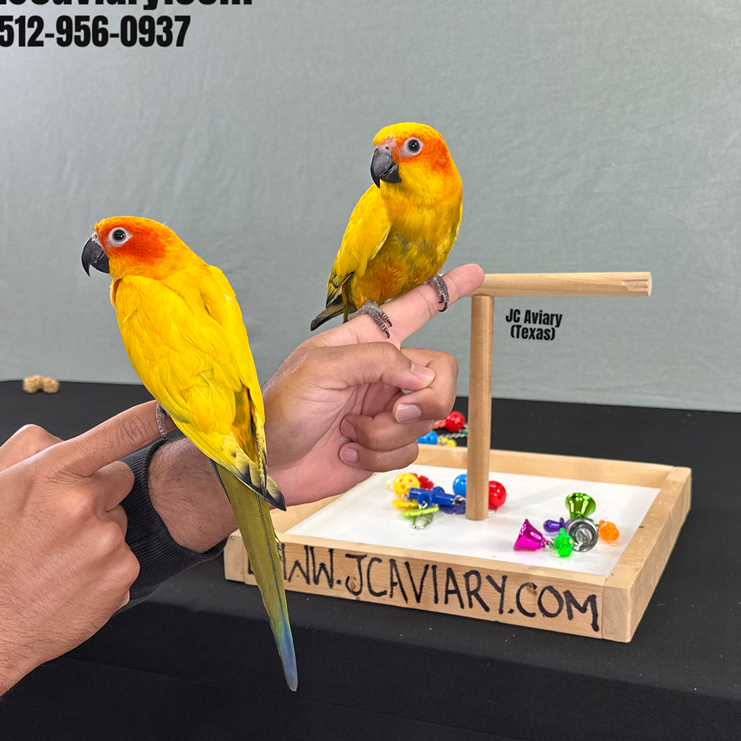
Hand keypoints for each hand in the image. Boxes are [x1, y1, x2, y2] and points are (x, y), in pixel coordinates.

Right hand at [0, 402, 163, 733]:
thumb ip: (30, 446)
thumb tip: (68, 437)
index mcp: (52, 474)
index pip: (116, 434)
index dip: (149, 418)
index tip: (172, 410)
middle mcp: (85, 505)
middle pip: (120, 478)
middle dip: (98, 492)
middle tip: (61, 520)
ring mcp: (108, 543)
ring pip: (120, 519)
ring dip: (100, 531)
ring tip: (60, 555)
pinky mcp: (123, 576)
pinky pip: (124, 555)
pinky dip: (106, 565)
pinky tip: (73, 577)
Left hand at [149, 264, 484, 547]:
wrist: (266, 466)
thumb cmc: (279, 410)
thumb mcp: (322, 369)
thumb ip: (378, 361)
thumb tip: (423, 377)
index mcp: (364, 342)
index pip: (414, 309)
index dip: (445, 291)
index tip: (474, 273)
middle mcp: (380, 374)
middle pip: (439, 373)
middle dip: (425, 399)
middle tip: (395, 411)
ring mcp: (383, 410)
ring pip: (427, 418)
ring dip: (387, 433)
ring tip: (350, 432)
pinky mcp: (382, 445)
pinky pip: (410, 450)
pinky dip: (379, 458)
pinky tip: (348, 452)